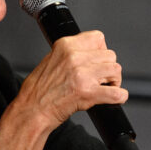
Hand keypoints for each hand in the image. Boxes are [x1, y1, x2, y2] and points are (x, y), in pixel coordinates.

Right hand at [0, 31, 127, 149]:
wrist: (31, 111)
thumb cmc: (38, 91)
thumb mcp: (51, 60)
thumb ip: (71, 54)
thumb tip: (90, 54)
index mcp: (65, 46)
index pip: (97, 38)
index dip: (101, 50)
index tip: (98, 61)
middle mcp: (74, 57)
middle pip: (110, 55)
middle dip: (108, 68)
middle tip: (101, 79)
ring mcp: (82, 74)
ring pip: (115, 70)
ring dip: (114, 81)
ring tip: (104, 88)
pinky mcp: (87, 93)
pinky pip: (117, 93)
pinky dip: (119, 97)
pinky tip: (113, 99)